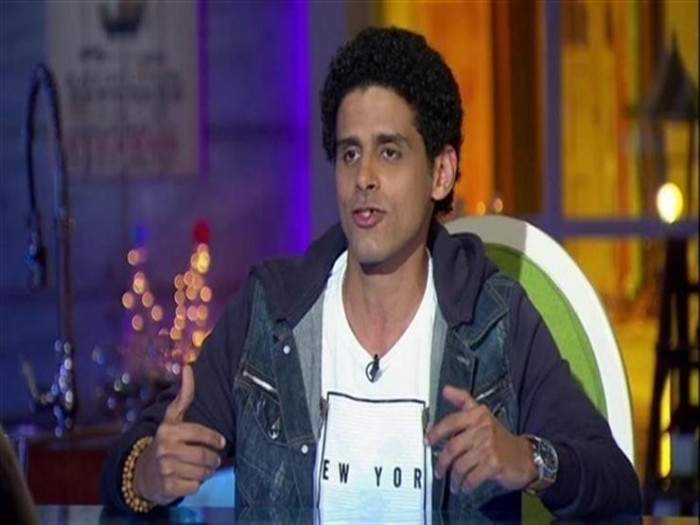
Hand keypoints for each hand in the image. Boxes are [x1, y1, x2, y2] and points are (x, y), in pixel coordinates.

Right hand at [133, 365, 225, 505]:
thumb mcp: (172, 418)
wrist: (142, 474)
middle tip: (213, 459)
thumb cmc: (167, 441)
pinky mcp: (167, 487)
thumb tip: (187, 366)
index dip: (215, 439)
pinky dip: (196, 484)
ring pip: (202, 472)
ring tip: (201, 468)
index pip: (201, 434)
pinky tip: (188, 479)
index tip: (221, 443)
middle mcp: (164, 448)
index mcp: (168, 429)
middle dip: (214, 459)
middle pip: (205, 455)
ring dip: (207, 472)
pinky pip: (195, 487)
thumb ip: (183, 395)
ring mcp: (164, 468)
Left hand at [425, 385, 536, 494]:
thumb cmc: (499, 438)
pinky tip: (464, 486)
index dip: (436, 432)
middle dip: (442, 462)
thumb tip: (446, 389)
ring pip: (460, 465)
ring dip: (453, 477)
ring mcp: (489, 447)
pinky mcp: (494, 464)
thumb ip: (463, 401)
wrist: (524, 457)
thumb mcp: (482, 415)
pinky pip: (472, 477)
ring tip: (453, 482)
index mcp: (478, 415)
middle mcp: (483, 429)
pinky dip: (466, 484)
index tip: (427, 441)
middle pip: (452, 447)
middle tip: (438, 470)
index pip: (451, 421)